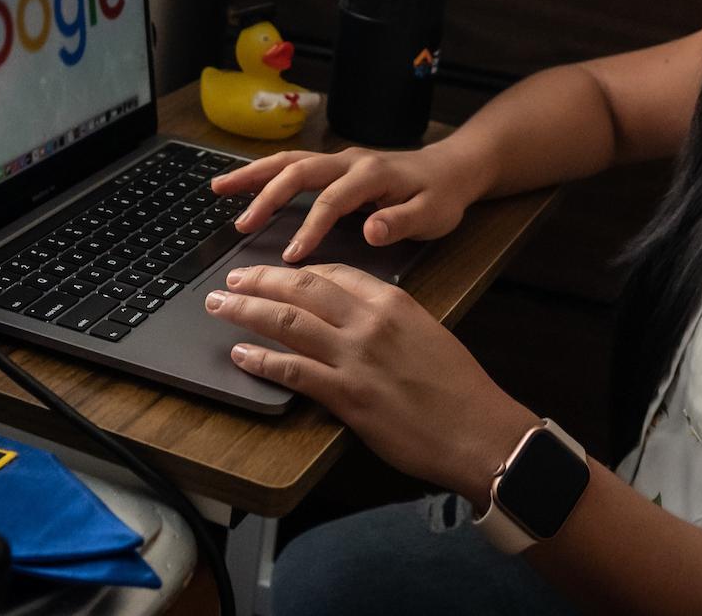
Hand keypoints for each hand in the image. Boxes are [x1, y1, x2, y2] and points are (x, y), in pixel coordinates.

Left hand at [208, 263, 535, 508]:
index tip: (277, 273)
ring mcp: (356, 357)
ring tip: (220, 305)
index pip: (335, 272)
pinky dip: (262, 360)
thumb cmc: (460, 390)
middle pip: (302, 287)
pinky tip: (242, 355)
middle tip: (232, 278)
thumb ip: (389, 320)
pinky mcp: (348, 396)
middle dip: (260, 279)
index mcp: (393, 301)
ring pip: (288, 321)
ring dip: (246, 310)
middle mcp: (370, 322)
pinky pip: (293, 370)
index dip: (298, 271)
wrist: (480, 431)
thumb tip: (354, 320)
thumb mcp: (428, 334)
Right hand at [209, 141, 489, 263]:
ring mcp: (339, 160)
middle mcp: (349, 161)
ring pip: (288, 161)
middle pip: (298, 170)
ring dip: (253, 175)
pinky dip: (264, 173)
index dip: (310, 227)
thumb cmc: (441, 196)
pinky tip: (241, 184)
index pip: (332, 200)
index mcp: (371, 174)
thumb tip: (372, 230)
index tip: (291, 257)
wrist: (451, 169)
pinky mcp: (334, 165)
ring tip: (218, 189)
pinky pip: (293, 165)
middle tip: (240, 224)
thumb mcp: (432, 214)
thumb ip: (401, 222)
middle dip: (265, 195)